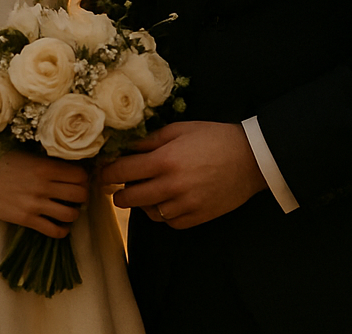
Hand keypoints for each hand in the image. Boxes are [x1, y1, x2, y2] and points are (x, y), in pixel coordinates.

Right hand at [0, 151, 89, 238]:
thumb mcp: (27, 156)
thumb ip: (47, 163)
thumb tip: (68, 169)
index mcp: (45, 166)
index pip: (80, 175)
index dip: (83, 178)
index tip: (79, 180)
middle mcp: (44, 185)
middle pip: (80, 194)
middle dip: (82, 196)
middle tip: (76, 197)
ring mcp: (35, 204)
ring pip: (71, 214)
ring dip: (73, 214)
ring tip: (68, 211)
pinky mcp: (26, 219)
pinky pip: (53, 230)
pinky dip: (62, 231)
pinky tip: (59, 227)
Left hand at [101, 121, 266, 229]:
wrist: (251, 159)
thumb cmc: (213, 138)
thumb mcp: (180, 130)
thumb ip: (150, 140)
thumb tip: (125, 147)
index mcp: (165, 160)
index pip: (122, 172)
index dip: (106, 172)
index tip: (101, 172)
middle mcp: (172, 185)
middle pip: (129, 198)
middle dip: (119, 192)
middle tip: (118, 186)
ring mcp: (184, 204)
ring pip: (148, 212)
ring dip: (142, 203)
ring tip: (147, 191)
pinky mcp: (196, 217)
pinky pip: (168, 222)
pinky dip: (162, 214)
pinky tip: (166, 201)